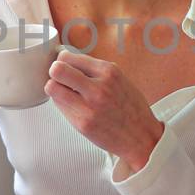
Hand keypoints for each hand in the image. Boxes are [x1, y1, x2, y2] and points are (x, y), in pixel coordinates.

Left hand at [45, 49, 163, 175]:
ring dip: (55, 89)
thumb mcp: (119, 79)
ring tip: (65, 93)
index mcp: (108, 71)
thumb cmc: (130, 107)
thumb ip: (95, 70)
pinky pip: (60, 107)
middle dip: (54, 72)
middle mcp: (98, 87)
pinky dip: (63, 105)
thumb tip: (67, 61)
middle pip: (57, 69)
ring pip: (52, 88)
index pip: (69, 57)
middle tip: (59, 78)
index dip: (62, 61)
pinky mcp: (83, 123)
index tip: (64, 66)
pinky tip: (74, 107)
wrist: (142, 136)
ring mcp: (89, 106)